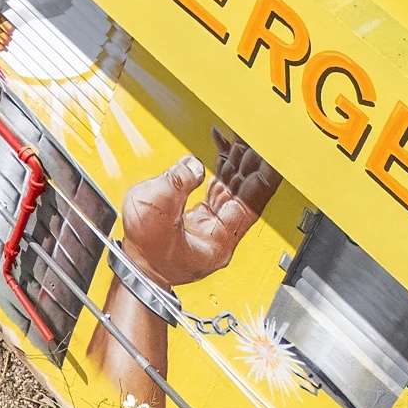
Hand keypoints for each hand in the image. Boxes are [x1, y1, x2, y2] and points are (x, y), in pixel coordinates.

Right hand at [118, 130, 280, 290]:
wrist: (135, 271)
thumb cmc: (145, 252)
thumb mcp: (153, 208)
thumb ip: (176, 181)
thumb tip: (193, 164)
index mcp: (220, 239)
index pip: (252, 201)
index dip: (262, 176)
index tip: (272, 155)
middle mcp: (222, 234)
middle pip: (246, 193)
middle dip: (252, 163)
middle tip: (259, 136)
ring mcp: (213, 227)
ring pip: (234, 190)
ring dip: (238, 163)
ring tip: (244, 137)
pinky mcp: (200, 221)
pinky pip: (218, 190)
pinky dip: (220, 169)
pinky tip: (221, 151)